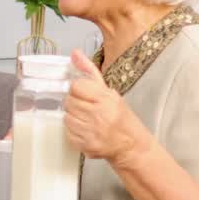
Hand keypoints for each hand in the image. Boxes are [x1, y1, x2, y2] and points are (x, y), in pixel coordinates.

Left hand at [63, 50, 147, 166]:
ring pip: (67, 117)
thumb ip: (90, 72)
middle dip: (75, 104)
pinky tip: (85, 130)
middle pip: (69, 102)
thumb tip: (75, 53)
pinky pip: (68, 133)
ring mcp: (92, 131)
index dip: (77, 90)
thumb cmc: (120, 116)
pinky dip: (73, 131)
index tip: (84, 94)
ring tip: (86, 119)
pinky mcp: (86, 145)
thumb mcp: (110, 92)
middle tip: (85, 108)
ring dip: (73, 117)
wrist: (131, 146)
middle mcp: (99, 115)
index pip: (76, 87)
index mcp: (106, 99)